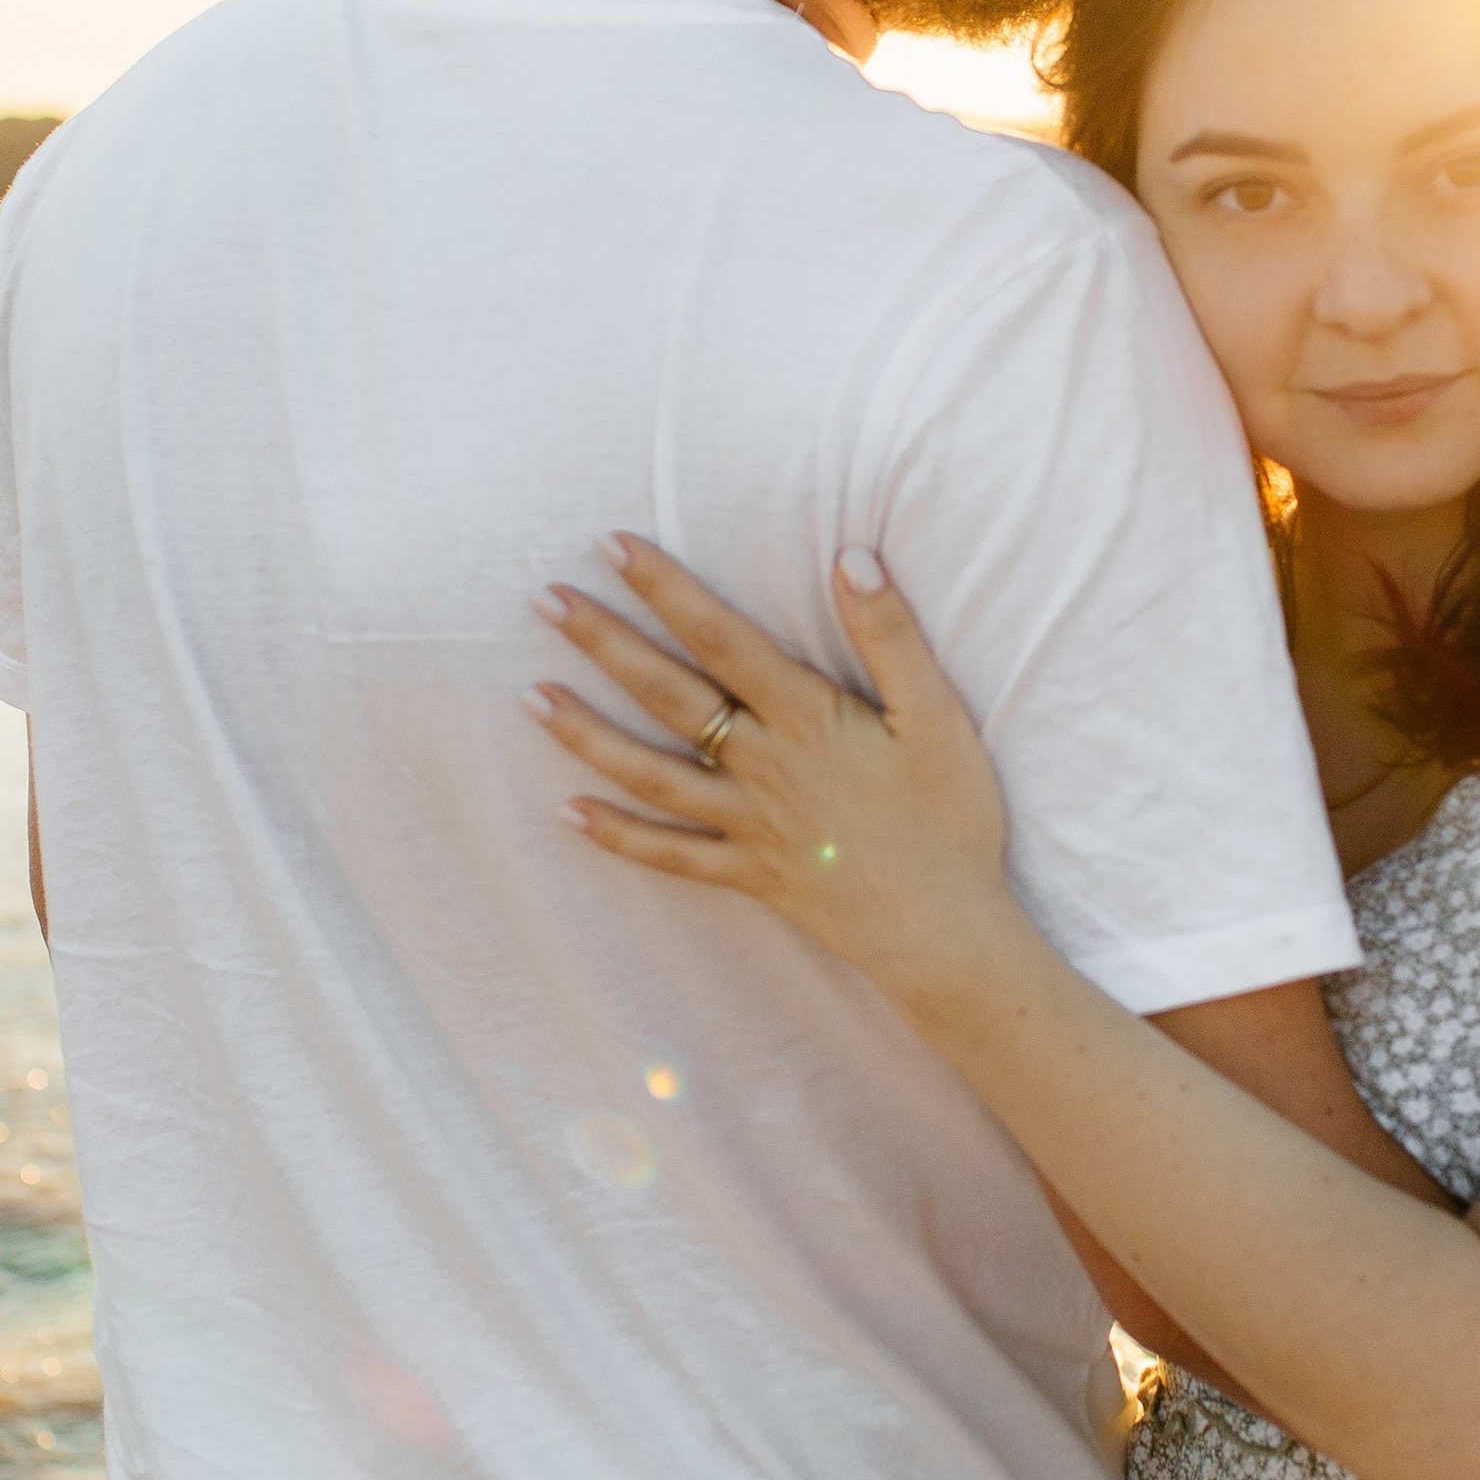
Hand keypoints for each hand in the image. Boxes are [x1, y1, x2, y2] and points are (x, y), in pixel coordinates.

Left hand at [533, 538, 1021, 1013]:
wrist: (944, 932)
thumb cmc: (950, 820)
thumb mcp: (937, 717)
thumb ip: (891, 636)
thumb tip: (852, 557)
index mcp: (807, 719)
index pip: (722, 639)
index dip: (666, 589)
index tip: (613, 547)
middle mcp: (763, 767)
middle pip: (668, 696)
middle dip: (603, 643)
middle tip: (543, 601)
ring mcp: (748, 824)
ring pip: (650, 773)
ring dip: (586, 734)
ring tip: (530, 697)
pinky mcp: (748, 873)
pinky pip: (671, 855)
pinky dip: (618, 836)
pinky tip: (568, 813)